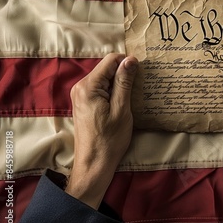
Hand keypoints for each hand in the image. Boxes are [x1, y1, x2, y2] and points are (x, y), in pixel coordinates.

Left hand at [66, 54, 137, 208]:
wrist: (94, 163)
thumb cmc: (110, 139)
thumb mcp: (121, 109)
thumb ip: (124, 82)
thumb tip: (130, 60)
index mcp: (89, 86)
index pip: (110, 60)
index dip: (128, 63)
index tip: (142, 74)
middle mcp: (81, 86)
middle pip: (106, 68)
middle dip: (123, 73)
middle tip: (139, 87)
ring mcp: (80, 95)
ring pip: (104, 78)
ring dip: (119, 83)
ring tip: (132, 97)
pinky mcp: (84, 103)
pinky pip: (100, 88)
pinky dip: (113, 91)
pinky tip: (123, 103)